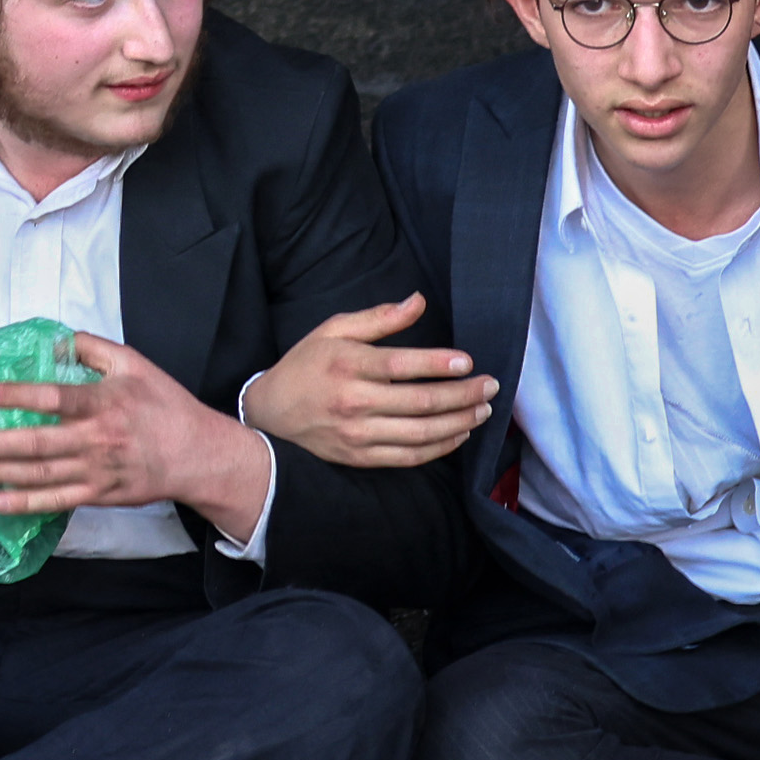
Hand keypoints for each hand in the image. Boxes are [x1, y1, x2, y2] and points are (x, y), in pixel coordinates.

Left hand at [0, 334, 264, 528]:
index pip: (54, 397)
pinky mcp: (98, 494)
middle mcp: (96, 439)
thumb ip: (93, 348)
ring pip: (39, 474)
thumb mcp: (134, 364)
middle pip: (36, 443)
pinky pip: (56, 501)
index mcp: (103, 402)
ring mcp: (96, 471)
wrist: (197, 454)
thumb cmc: (163, 405)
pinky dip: (26, 503)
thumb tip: (55, 340)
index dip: (17, 395)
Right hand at [240, 294, 497, 470]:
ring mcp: (357, 434)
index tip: (469, 362)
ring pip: (420, 434)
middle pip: (419, 402)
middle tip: (491, 387)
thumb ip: (378, 318)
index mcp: (347, 364)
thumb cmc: (305, 365)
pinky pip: (408, 457)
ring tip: (483, 411)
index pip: (402, 365)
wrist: (269, 414)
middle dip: (462, 396)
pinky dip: (438, 448)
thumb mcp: (333, 330)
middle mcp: (353, 401)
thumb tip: (418, 302)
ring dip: (458, 424)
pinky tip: (458, 435)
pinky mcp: (360, 457)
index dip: (439, 364)